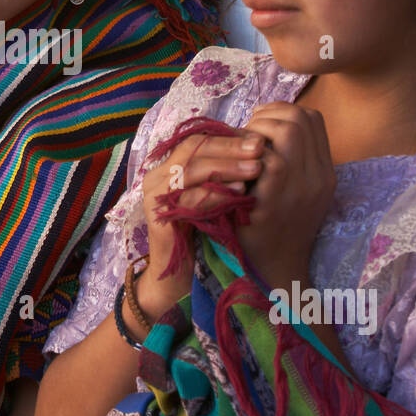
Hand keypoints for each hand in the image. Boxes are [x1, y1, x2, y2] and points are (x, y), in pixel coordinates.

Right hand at [139, 128, 265, 311]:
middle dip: (229, 147)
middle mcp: (157, 177)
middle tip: (261, 147)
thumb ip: (225, 173)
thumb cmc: (203, 232)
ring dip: (225, 168)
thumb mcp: (216, 196)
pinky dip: (215, 194)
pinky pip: (188, 200)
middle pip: (193, 149)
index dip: (229, 137)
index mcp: (169, 166)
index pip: (199, 140)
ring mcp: (154, 197)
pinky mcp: (159, 219)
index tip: (261, 139)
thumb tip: (257, 145)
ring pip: (190, 170)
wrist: (180, 277)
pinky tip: (239, 193)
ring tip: (255, 169)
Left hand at [235, 101, 335, 289]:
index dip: (284, 111)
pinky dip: (247, 153)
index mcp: (325, 172)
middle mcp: (321, 176)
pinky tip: (235, 163)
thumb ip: (288, 160)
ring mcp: (304, 186)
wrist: (274, 270)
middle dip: (269, 114)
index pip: (314, 118)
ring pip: (289, 129)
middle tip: (247, 130)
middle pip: (302, 117)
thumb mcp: (293, 192)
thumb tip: (260, 125)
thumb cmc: (273, 227)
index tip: (260, 124)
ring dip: (258, 129)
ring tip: (242, 145)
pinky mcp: (278, 197)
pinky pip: (267, 157)